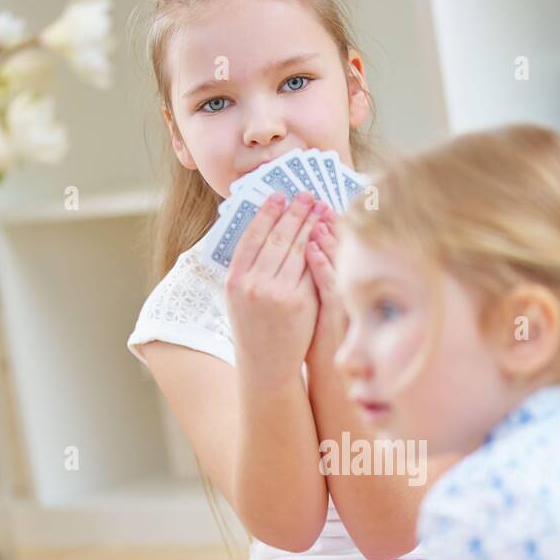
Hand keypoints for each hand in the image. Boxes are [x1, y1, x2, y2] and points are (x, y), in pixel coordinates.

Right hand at [224, 192, 327, 379]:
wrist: (266, 365)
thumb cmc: (253, 328)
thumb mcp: (238, 297)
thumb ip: (247, 267)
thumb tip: (262, 228)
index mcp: (234, 280)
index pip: (252, 236)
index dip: (267, 213)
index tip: (279, 195)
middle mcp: (253, 284)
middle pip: (277, 238)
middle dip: (294, 212)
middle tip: (306, 195)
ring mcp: (277, 293)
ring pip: (296, 250)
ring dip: (310, 225)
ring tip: (319, 208)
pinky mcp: (300, 302)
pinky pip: (311, 269)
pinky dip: (319, 249)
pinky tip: (326, 234)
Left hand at [304, 207, 348, 355]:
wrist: (328, 377)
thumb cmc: (317, 341)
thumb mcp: (316, 306)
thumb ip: (314, 280)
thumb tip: (303, 248)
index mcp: (333, 286)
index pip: (328, 247)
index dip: (321, 224)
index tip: (312, 203)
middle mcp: (340, 290)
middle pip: (332, 249)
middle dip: (321, 222)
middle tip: (314, 199)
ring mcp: (339, 302)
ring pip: (333, 263)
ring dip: (324, 236)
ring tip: (314, 214)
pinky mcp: (334, 316)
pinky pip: (327, 286)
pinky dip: (321, 265)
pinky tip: (312, 248)